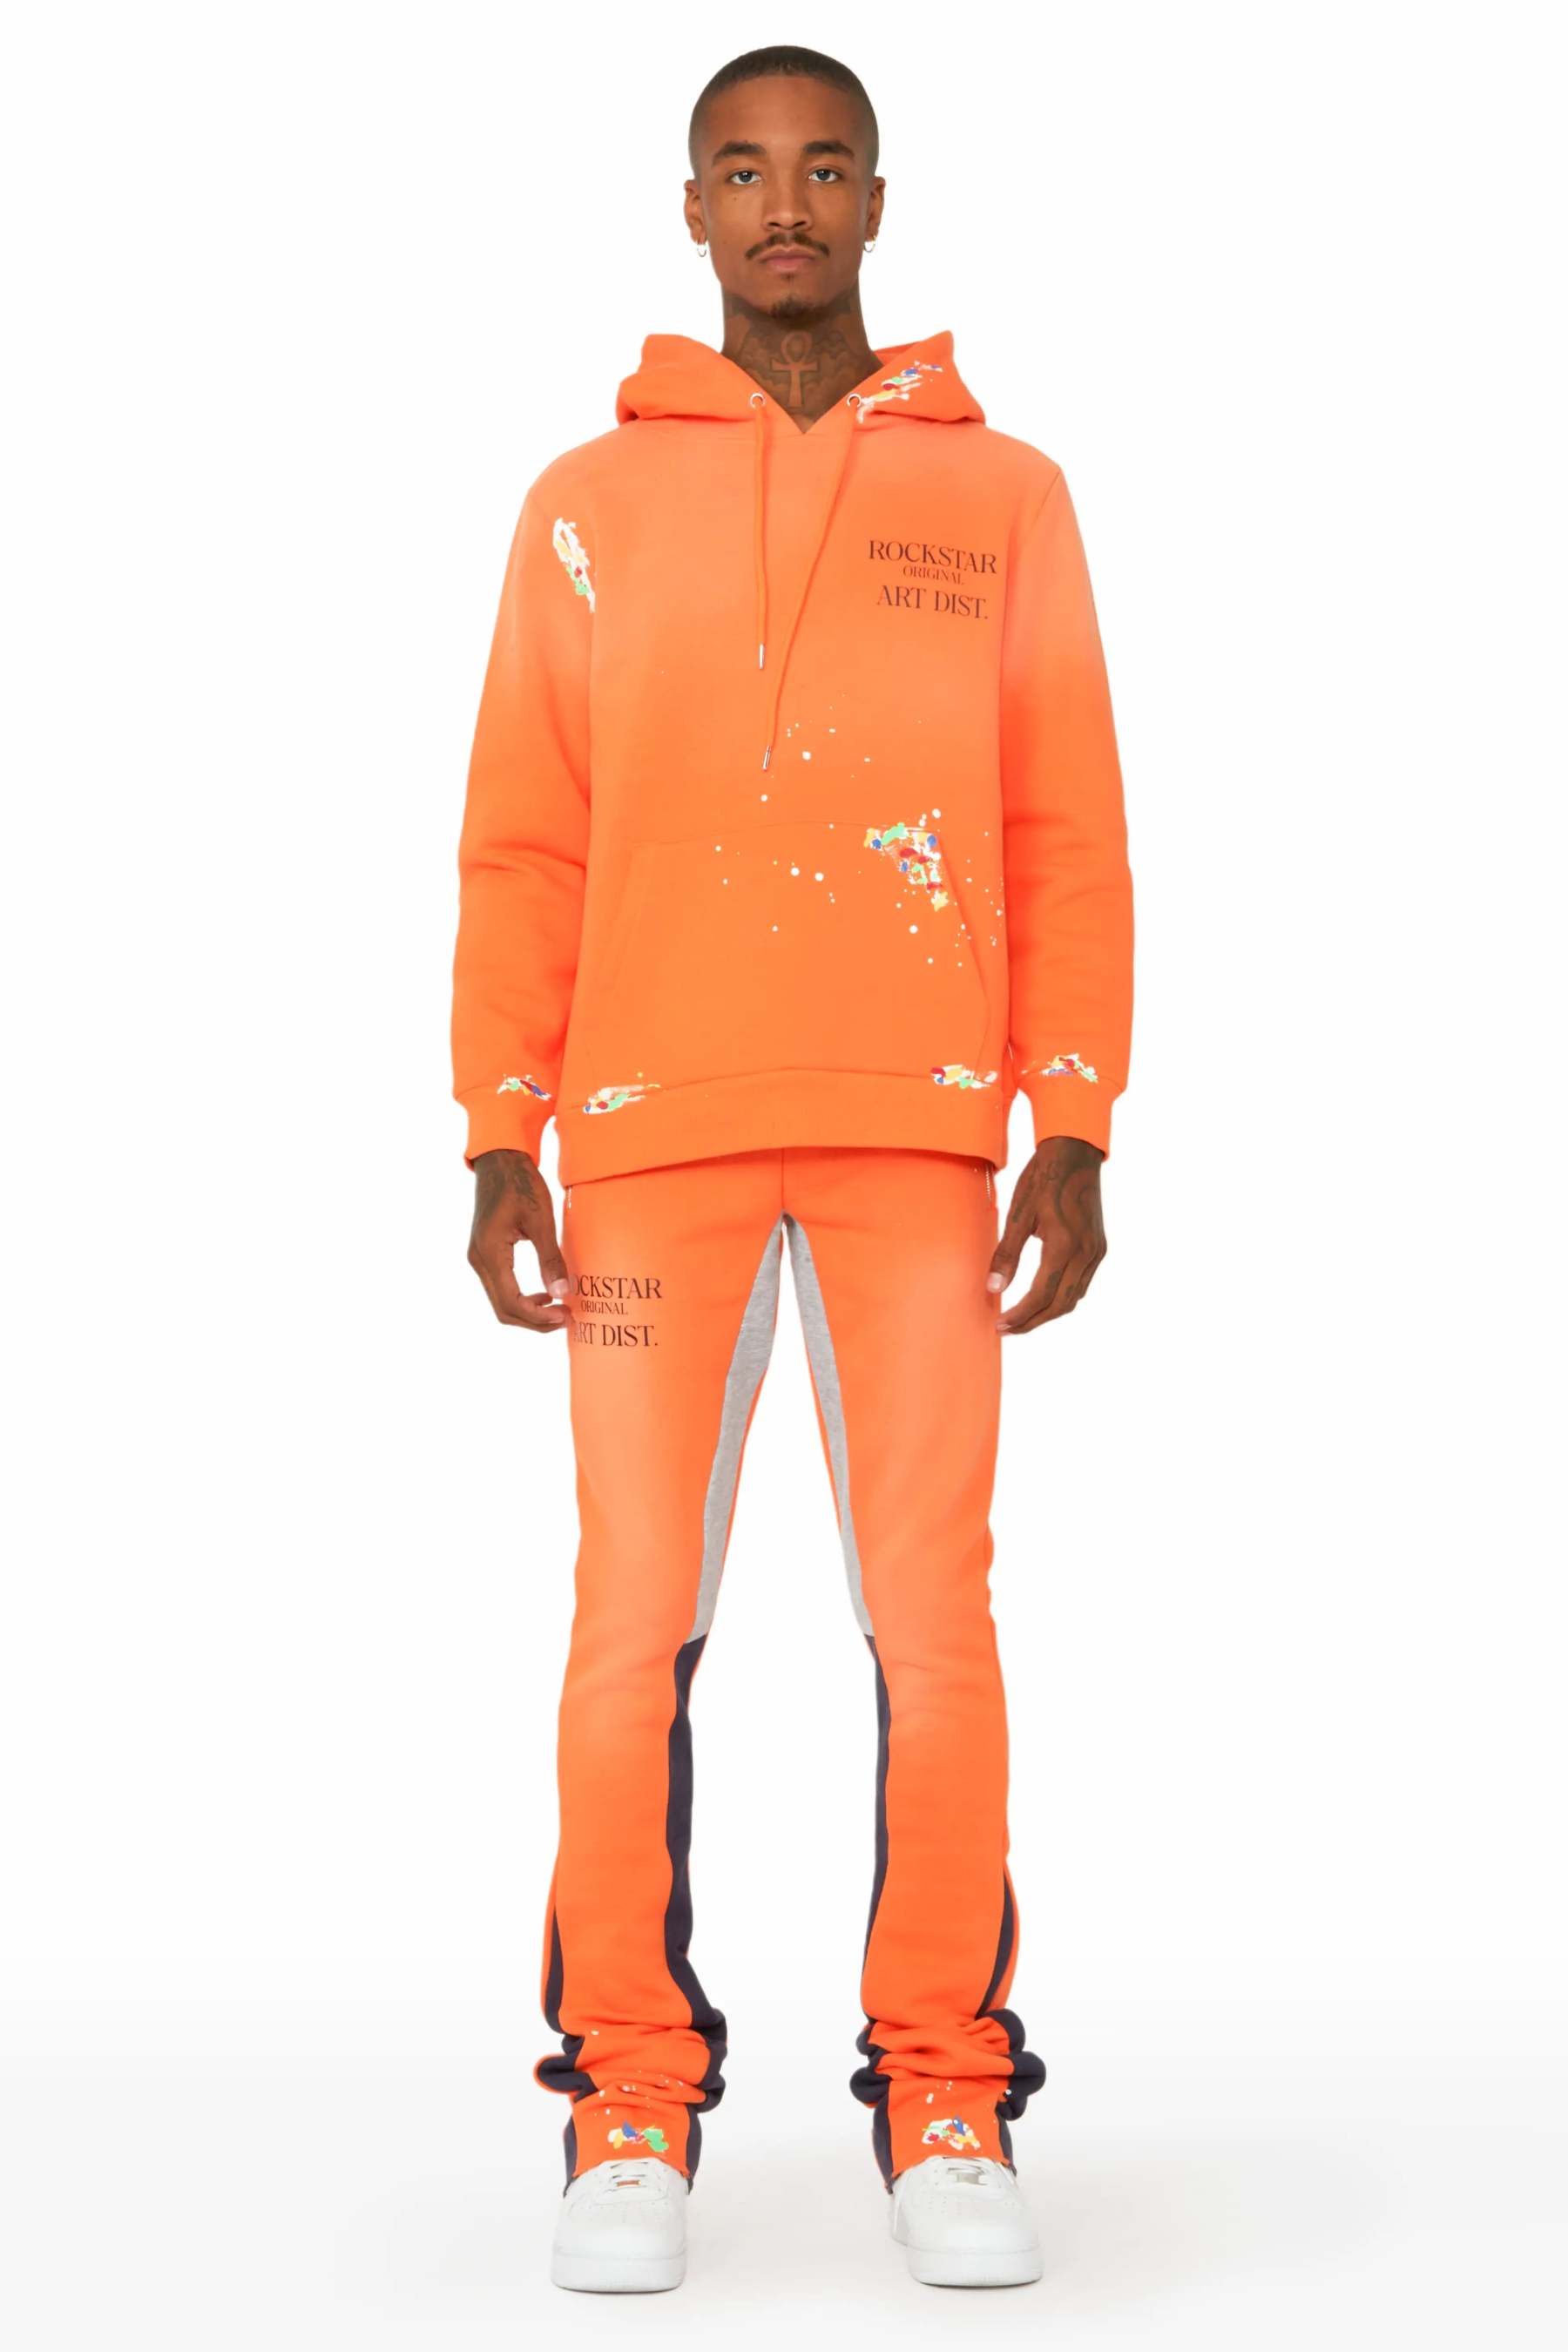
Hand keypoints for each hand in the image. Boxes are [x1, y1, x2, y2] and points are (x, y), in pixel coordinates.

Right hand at [467, 1149, 570, 1330]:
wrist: (500, 1160)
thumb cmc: (521, 1184)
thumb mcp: (541, 1220)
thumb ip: (550, 1259)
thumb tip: (562, 1293)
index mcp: (490, 1253)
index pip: (511, 1302)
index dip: (538, 1317)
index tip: (565, 1317)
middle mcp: (478, 1260)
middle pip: (503, 1309)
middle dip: (534, 1321)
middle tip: (566, 1319)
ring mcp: (478, 1258)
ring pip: (500, 1302)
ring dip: (528, 1312)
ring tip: (558, 1309)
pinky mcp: (485, 1254)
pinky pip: (500, 1287)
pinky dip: (521, 1298)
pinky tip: (543, 1293)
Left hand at [987, 1136, 1106, 1334]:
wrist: (1075, 1153)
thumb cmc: (1043, 1179)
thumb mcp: (1018, 1214)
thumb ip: (1007, 1254)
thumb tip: (994, 1288)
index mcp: (1065, 1245)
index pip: (1042, 1295)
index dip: (1020, 1316)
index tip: (1001, 1325)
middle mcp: (1087, 1253)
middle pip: (1061, 1304)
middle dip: (1033, 1322)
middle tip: (1008, 1329)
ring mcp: (1097, 1251)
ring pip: (1075, 1297)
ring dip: (1049, 1312)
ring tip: (1022, 1318)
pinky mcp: (1099, 1247)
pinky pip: (1083, 1283)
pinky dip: (1063, 1297)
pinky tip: (1045, 1297)